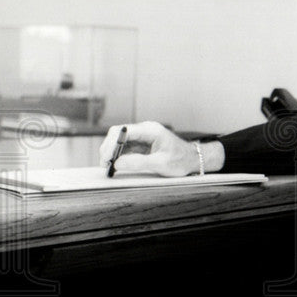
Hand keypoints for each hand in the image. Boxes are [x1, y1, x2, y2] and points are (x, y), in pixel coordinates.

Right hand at [98, 121, 222, 176]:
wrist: (192, 159)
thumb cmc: (181, 160)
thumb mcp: (161, 163)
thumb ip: (139, 162)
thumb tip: (118, 163)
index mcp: (150, 130)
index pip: (122, 131)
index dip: (111, 143)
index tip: (106, 157)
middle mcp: (145, 130)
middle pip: (118, 134)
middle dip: (108, 148)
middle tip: (104, 164)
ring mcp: (143, 136)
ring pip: (119, 141)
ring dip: (112, 152)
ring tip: (108, 166)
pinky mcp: (142, 144)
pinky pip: (125, 147)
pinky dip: (118, 155)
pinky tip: (115, 165)